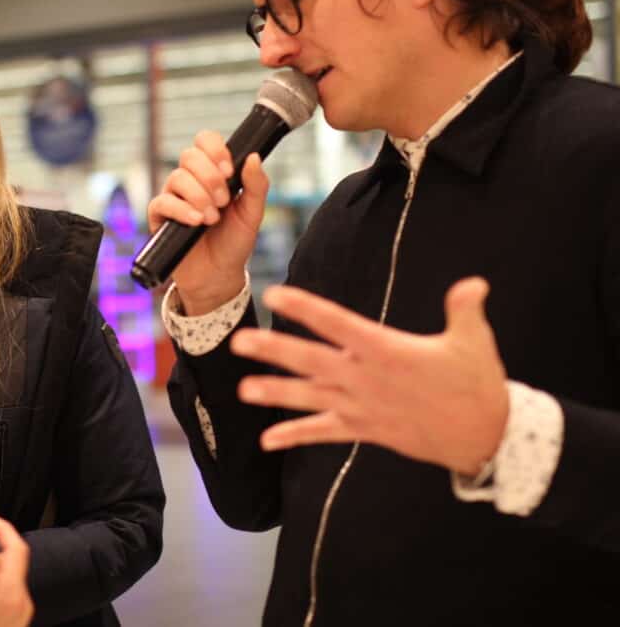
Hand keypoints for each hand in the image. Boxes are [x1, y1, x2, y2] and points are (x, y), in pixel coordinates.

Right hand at [146, 130, 268, 313]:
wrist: (219, 275)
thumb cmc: (234, 242)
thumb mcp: (253, 213)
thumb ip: (256, 185)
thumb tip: (253, 157)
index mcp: (212, 173)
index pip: (205, 141)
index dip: (215, 149)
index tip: (229, 170)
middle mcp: (190, 180)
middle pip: (189, 155)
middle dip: (210, 176)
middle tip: (224, 201)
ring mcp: (173, 197)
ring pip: (177, 177)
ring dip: (199, 196)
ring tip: (212, 219)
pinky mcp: (160, 217)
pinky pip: (163, 202)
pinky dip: (181, 209)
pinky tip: (196, 221)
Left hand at [231, 277, 509, 475]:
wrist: (485, 437)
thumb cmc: (477, 384)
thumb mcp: (474, 342)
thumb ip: (464, 309)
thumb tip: (474, 283)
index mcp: (386, 350)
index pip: (337, 323)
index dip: (305, 308)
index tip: (275, 293)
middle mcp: (366, 378)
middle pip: (311, 360)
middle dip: (273, 351)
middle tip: (238, 342)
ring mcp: (362, 407)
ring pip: (310, 397)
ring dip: (275, 393)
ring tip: (243, 391)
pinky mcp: (365, 430)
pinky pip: (324, 432)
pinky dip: (296, 435)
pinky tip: (267, 441)